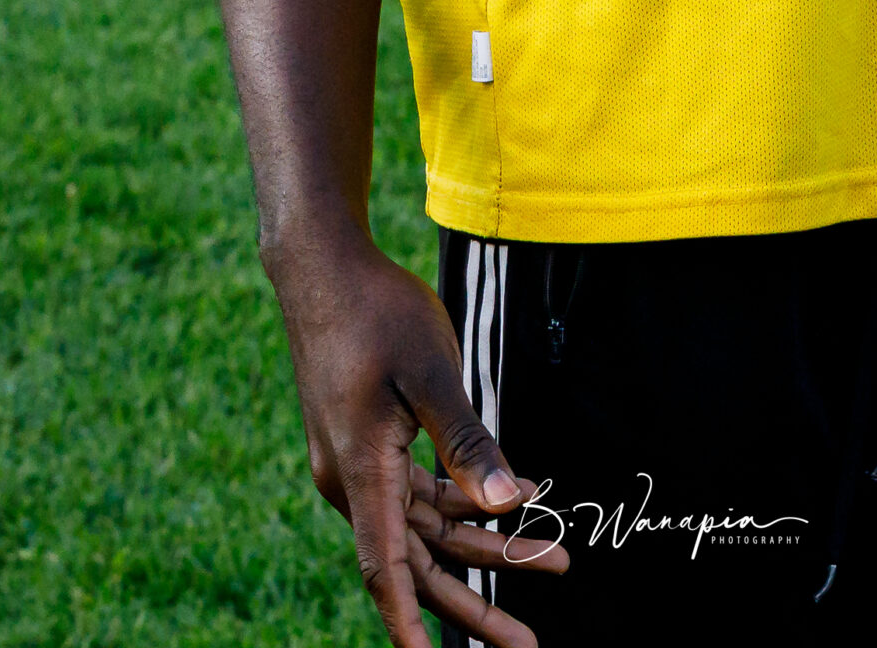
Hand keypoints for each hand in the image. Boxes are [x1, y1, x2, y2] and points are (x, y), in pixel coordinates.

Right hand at [268, 223, 568, 646]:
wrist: (322, 265)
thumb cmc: (376, 310)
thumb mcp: (431, 370)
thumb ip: (468, 441)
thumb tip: (508, 502)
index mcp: (362, 471)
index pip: (387, 570)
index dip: (411, 626)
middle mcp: (352, 480)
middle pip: (417, 562)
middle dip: (476, 604)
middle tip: (530, 643)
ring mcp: (358, 464)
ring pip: (426, 529)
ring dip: (485, 547)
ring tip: (554, 559)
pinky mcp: (369, 444)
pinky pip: (420, 494)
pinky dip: (466, 502)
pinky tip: (518, 497)